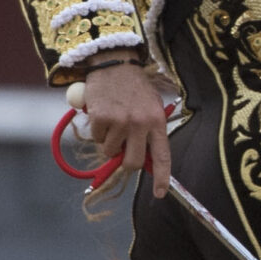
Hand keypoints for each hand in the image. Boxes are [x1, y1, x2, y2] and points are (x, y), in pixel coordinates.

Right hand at [74, 61, 171, 196]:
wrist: (114, 65)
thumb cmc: (135, 89)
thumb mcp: (151, 108)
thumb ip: (150, 133)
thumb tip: (144, 160)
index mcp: (157, 122)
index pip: (162, 156)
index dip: (162, 178)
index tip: (160, 194)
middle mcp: (140, 124)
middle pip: (133, 162)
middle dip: (126, 163)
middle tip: (123, 152)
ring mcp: (119, 121)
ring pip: (110, 151)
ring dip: (110, 143)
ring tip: (114, 122)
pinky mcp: (101, 118)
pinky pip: (97, 138)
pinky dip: (98, 131)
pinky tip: (104, 114)